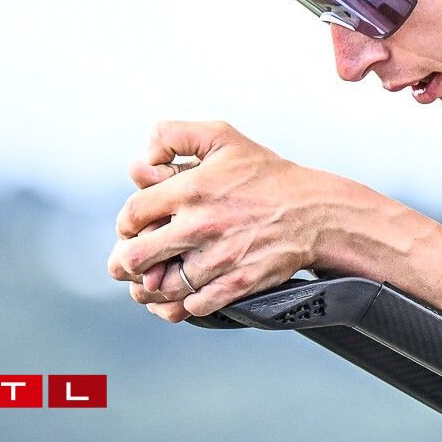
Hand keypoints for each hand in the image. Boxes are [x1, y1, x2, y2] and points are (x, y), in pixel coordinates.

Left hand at [107, 120, 340, 321]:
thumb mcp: (222, 137)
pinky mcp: (236, 283)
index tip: (135, 227)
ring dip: (149, 287)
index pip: (131, 215)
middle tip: (132, 259)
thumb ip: (173, 135)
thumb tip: (141, 161)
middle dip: (125, 261)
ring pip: (159, 288)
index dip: (126, 224)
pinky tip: (183, 291)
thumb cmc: (267, 175)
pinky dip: (180, 303)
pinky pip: (191, 306)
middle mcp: (202, 225)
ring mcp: (219, 258)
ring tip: (154, 277)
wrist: (315, 211)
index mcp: (192, 188)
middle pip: (133, 258)